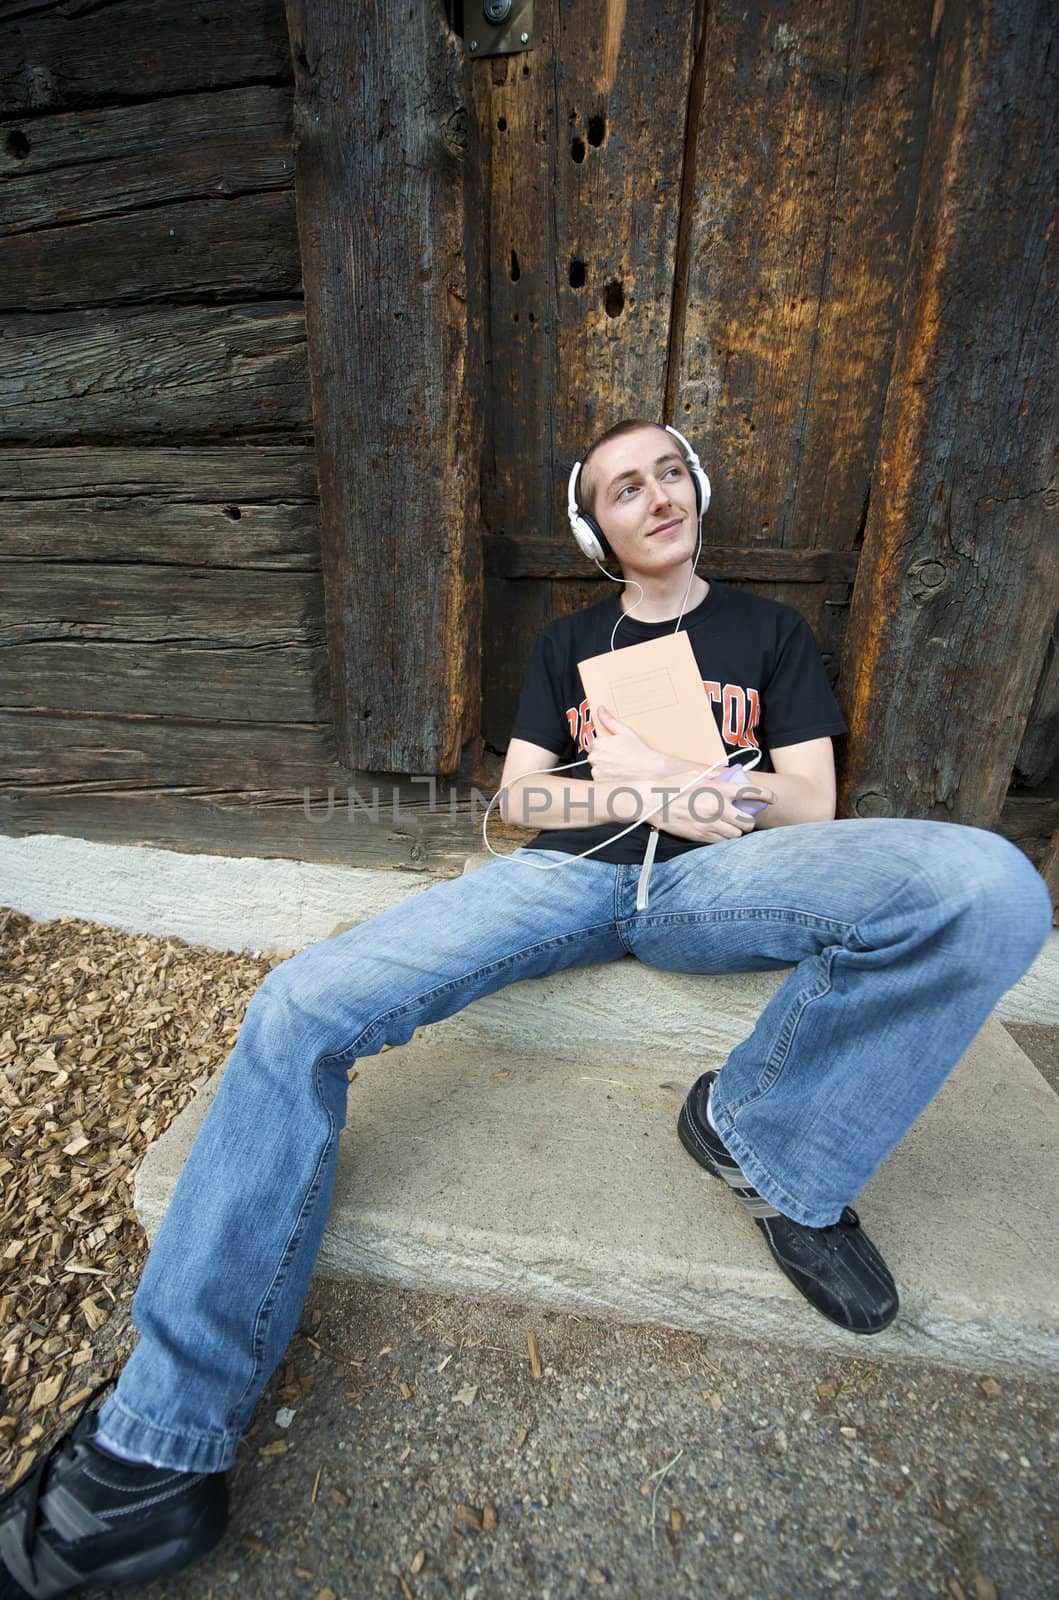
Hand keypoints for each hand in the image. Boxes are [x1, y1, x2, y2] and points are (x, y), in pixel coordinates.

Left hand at [586, 705, 688, 784]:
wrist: (648, 769)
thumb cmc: (638, 751)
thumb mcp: (625, 731)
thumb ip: (609, 720)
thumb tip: (600, 710)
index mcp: (598, 743)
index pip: (594, 743)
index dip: (605, 745)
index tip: (614, 748)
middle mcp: (595, 757)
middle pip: (594, 754)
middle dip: (604, 755)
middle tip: (618, 756)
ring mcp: (597, 770)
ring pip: (596, 766)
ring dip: (604, 765)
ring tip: (619, 764)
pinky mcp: (600, 781)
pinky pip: (598, 776)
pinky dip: (605, 775)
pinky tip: (617, 772)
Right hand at [640, 772, 775, 842]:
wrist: (650, 801)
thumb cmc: (671, 785)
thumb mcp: (696, 774)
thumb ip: (716, 775)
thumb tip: (730, 775)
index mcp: (719, 790)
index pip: (751, 793)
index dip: (767, 796)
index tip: (772, 798)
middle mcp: (718, 808)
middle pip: (747, 821)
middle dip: (748, 819)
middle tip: (744, 816)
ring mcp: (710, 825)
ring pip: (736, 834)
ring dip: (736, 830)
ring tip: (730, 824)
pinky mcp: (700, 836)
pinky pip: (721, 842)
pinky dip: (723, 837)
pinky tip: (718, 831)